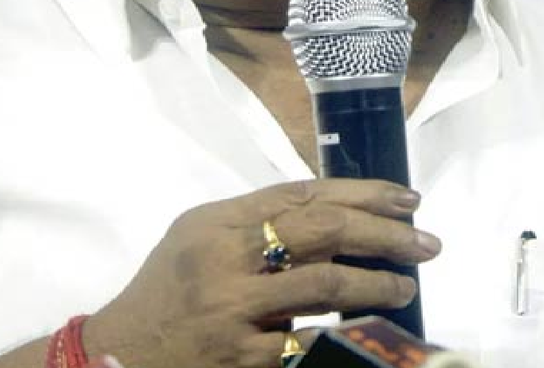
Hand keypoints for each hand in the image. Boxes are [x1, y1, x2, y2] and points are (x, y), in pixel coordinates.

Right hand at [80, 179, 440, 367]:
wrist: (118, 355)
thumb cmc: (166, 292)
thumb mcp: (198, 239)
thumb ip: (255, 223)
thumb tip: (338, 215)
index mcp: (216, 223)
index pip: (302, 193)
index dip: (362, 193)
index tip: (406, 200)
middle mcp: (224, 260)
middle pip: (321, 230)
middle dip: (383, 233)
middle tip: (425, 243)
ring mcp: (233, 311)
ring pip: (324, 286)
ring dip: (376, 285)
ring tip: (404, 287)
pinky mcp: (241, 360)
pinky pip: (308, 346)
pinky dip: (346, 337)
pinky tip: (372, 333)